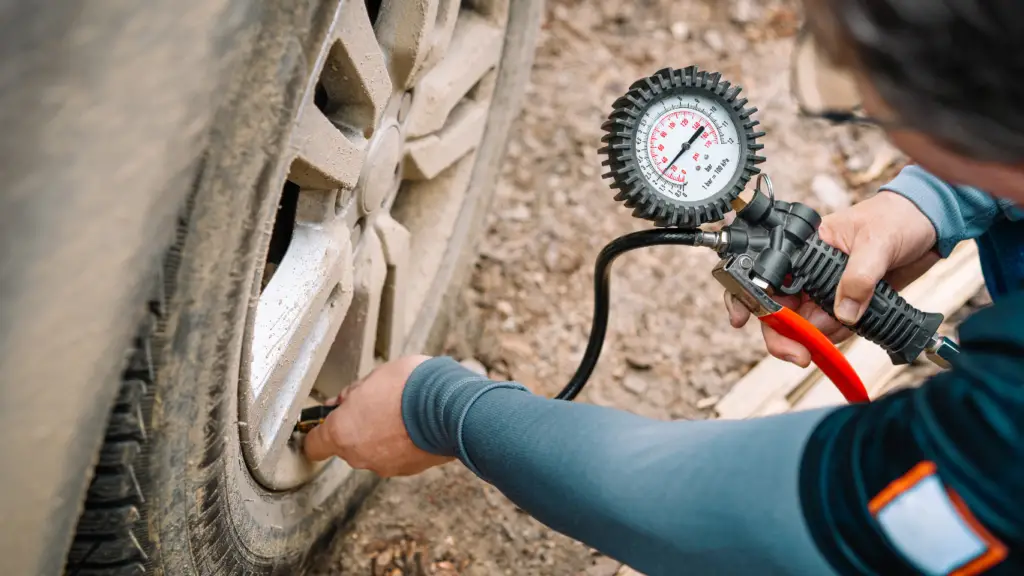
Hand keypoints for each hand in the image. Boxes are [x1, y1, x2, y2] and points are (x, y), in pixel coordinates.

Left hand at [303, 355, 453, 476]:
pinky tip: (416, 424)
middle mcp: (359, 456)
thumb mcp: (373, 377)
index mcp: (342, 432)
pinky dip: (402, 443)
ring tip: (401, 412)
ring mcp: (385, 466)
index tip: (324, 422)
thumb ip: (352, 394)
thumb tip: (343, 402)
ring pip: (373, 451)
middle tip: (374, 404)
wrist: (452, 407)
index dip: (317, 432)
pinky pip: (397, 455)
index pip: (314, 445)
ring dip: (382, 436)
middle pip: (347, 446)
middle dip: (357, 427)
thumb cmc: (409, 386)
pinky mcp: (409, 470)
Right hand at [724, 191, 939, 366]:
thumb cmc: (897, 218)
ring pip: (804, 326)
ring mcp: (824, 290)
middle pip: (777, 311)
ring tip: (855, 316)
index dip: (747, 298)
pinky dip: (842, 333)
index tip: (741, 319)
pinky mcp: (844, 305)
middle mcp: (807, 272)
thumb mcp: (877, 242)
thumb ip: (858, 277)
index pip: (764, 274)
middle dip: (785, 336)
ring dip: (824, 334)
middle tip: (800, 355)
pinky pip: (830, 330)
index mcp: (803, 247)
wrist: (930, 226)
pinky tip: (862, 318)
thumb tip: (844, 312)